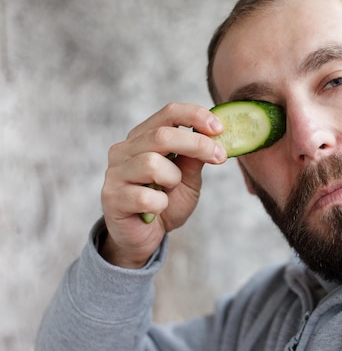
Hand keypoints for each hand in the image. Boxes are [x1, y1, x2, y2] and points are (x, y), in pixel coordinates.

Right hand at [100, 103, 226, 267]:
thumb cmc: (166, 202)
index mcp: (143, 138)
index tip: (219, 128)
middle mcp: (124, 150)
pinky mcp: (112, 198)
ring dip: (173, 179)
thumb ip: (195, 157)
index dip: (195, 116)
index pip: (168, 113)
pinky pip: (145, 196)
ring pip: (152, 164)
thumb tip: (216, 135)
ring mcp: (115, 173)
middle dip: (197, 144)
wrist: (146, 237)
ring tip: (170, 191)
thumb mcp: (188, 178)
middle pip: (162, 135)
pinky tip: (156, 210)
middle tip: (219, 156)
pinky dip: (160, 204)